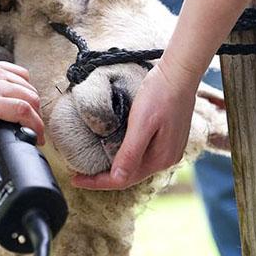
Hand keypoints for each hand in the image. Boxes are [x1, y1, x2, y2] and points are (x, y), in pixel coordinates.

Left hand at [71, 62, 197, 189]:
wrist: (179, 73)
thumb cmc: (160, 94)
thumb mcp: (141, 123)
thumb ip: (130, 152)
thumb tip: (117, 179)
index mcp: (160, 159)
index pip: (123, 180)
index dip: (97, 182)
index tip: (75, 179)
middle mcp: (166, 159)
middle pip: (129, 175)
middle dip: (104, 178)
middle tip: (79, 175)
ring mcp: (168, 149)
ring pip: (136, 166)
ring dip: (114, 168)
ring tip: (93, 166)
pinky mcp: (167, 139)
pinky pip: (143, 155)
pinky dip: (125, 157)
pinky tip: (114, 151)